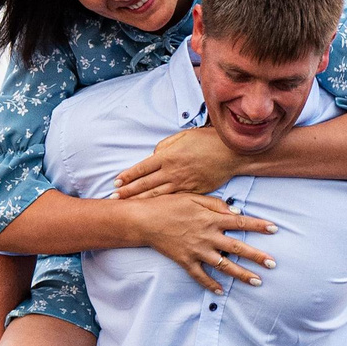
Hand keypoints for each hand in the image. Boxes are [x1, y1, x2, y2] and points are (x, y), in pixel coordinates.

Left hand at [117, 126, 242, 198]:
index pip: (142, 168)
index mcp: (168, 156)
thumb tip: (154, 155)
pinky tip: (152, 209)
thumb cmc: (207, 141)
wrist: (231, 154)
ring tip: (127, 206)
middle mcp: (172, 172)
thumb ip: (165, 146)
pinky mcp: (193, 192)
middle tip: (114, 198)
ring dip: (140, 200)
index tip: (116, 182)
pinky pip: (173, 200)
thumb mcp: (183, 136)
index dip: (127, 176)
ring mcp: (182, 184)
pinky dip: (160, 205)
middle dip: (128, 192)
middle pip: (145, 184)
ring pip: (156, 195)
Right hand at [129, 194, 277, 292]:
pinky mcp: (185, 261)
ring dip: (241, 274)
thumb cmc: (168, 205)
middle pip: (237, 248)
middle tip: (273, 263)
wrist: (144, 220)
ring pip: (224, 266)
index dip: (259, 226)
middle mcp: (207, 236)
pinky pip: (200, 276)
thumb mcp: (193, 197)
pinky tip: (221, 291)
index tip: (275, 229)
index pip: (241, 223)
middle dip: (257, 256)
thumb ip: (215, 204)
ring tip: (257, 281)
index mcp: (211, 219)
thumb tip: (236, 212)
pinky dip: (210, 285)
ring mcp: (197, 251)